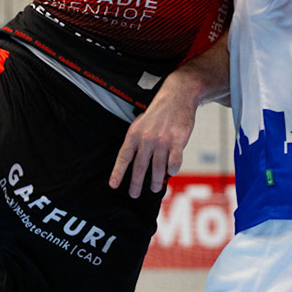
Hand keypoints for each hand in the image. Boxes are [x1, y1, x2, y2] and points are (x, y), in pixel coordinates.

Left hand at [111, 83, 198, 197]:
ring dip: (156, 181)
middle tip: (134, 194)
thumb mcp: (141, 124)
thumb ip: (137, 143)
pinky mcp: (178, 140)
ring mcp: (163, 140)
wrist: (177, 96)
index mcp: (135, 134)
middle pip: (140, 166)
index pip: (124, 157)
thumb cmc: (158, 113)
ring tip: (154, 188)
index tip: (113, 185)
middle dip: (136, 183)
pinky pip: (174, 162)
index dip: (118, 172)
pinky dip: (173, 170)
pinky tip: (171, 172)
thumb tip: (137, 165)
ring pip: (158, 168)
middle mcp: (147, 138)